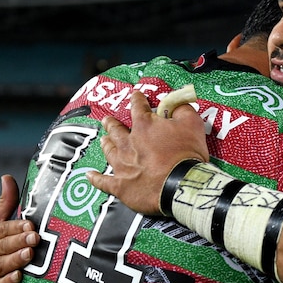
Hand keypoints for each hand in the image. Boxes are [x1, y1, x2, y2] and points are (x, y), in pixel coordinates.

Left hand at [87, 90, 208, 215]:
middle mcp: (128, 143)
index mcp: (144, 126)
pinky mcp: (121, 186)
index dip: (137, 100)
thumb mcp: (192, 124)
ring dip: (107, 145)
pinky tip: (90, 175)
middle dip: (112, 123)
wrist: (181, 185)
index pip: (138, 107)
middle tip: (108, 120)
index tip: (136, 96)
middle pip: (116, 130)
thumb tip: (177, 104)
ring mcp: (122, 165)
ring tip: (104, 140)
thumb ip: (183, 110)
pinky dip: (96, 179)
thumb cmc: (186, 155)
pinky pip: (103, 182)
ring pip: (109, 151)